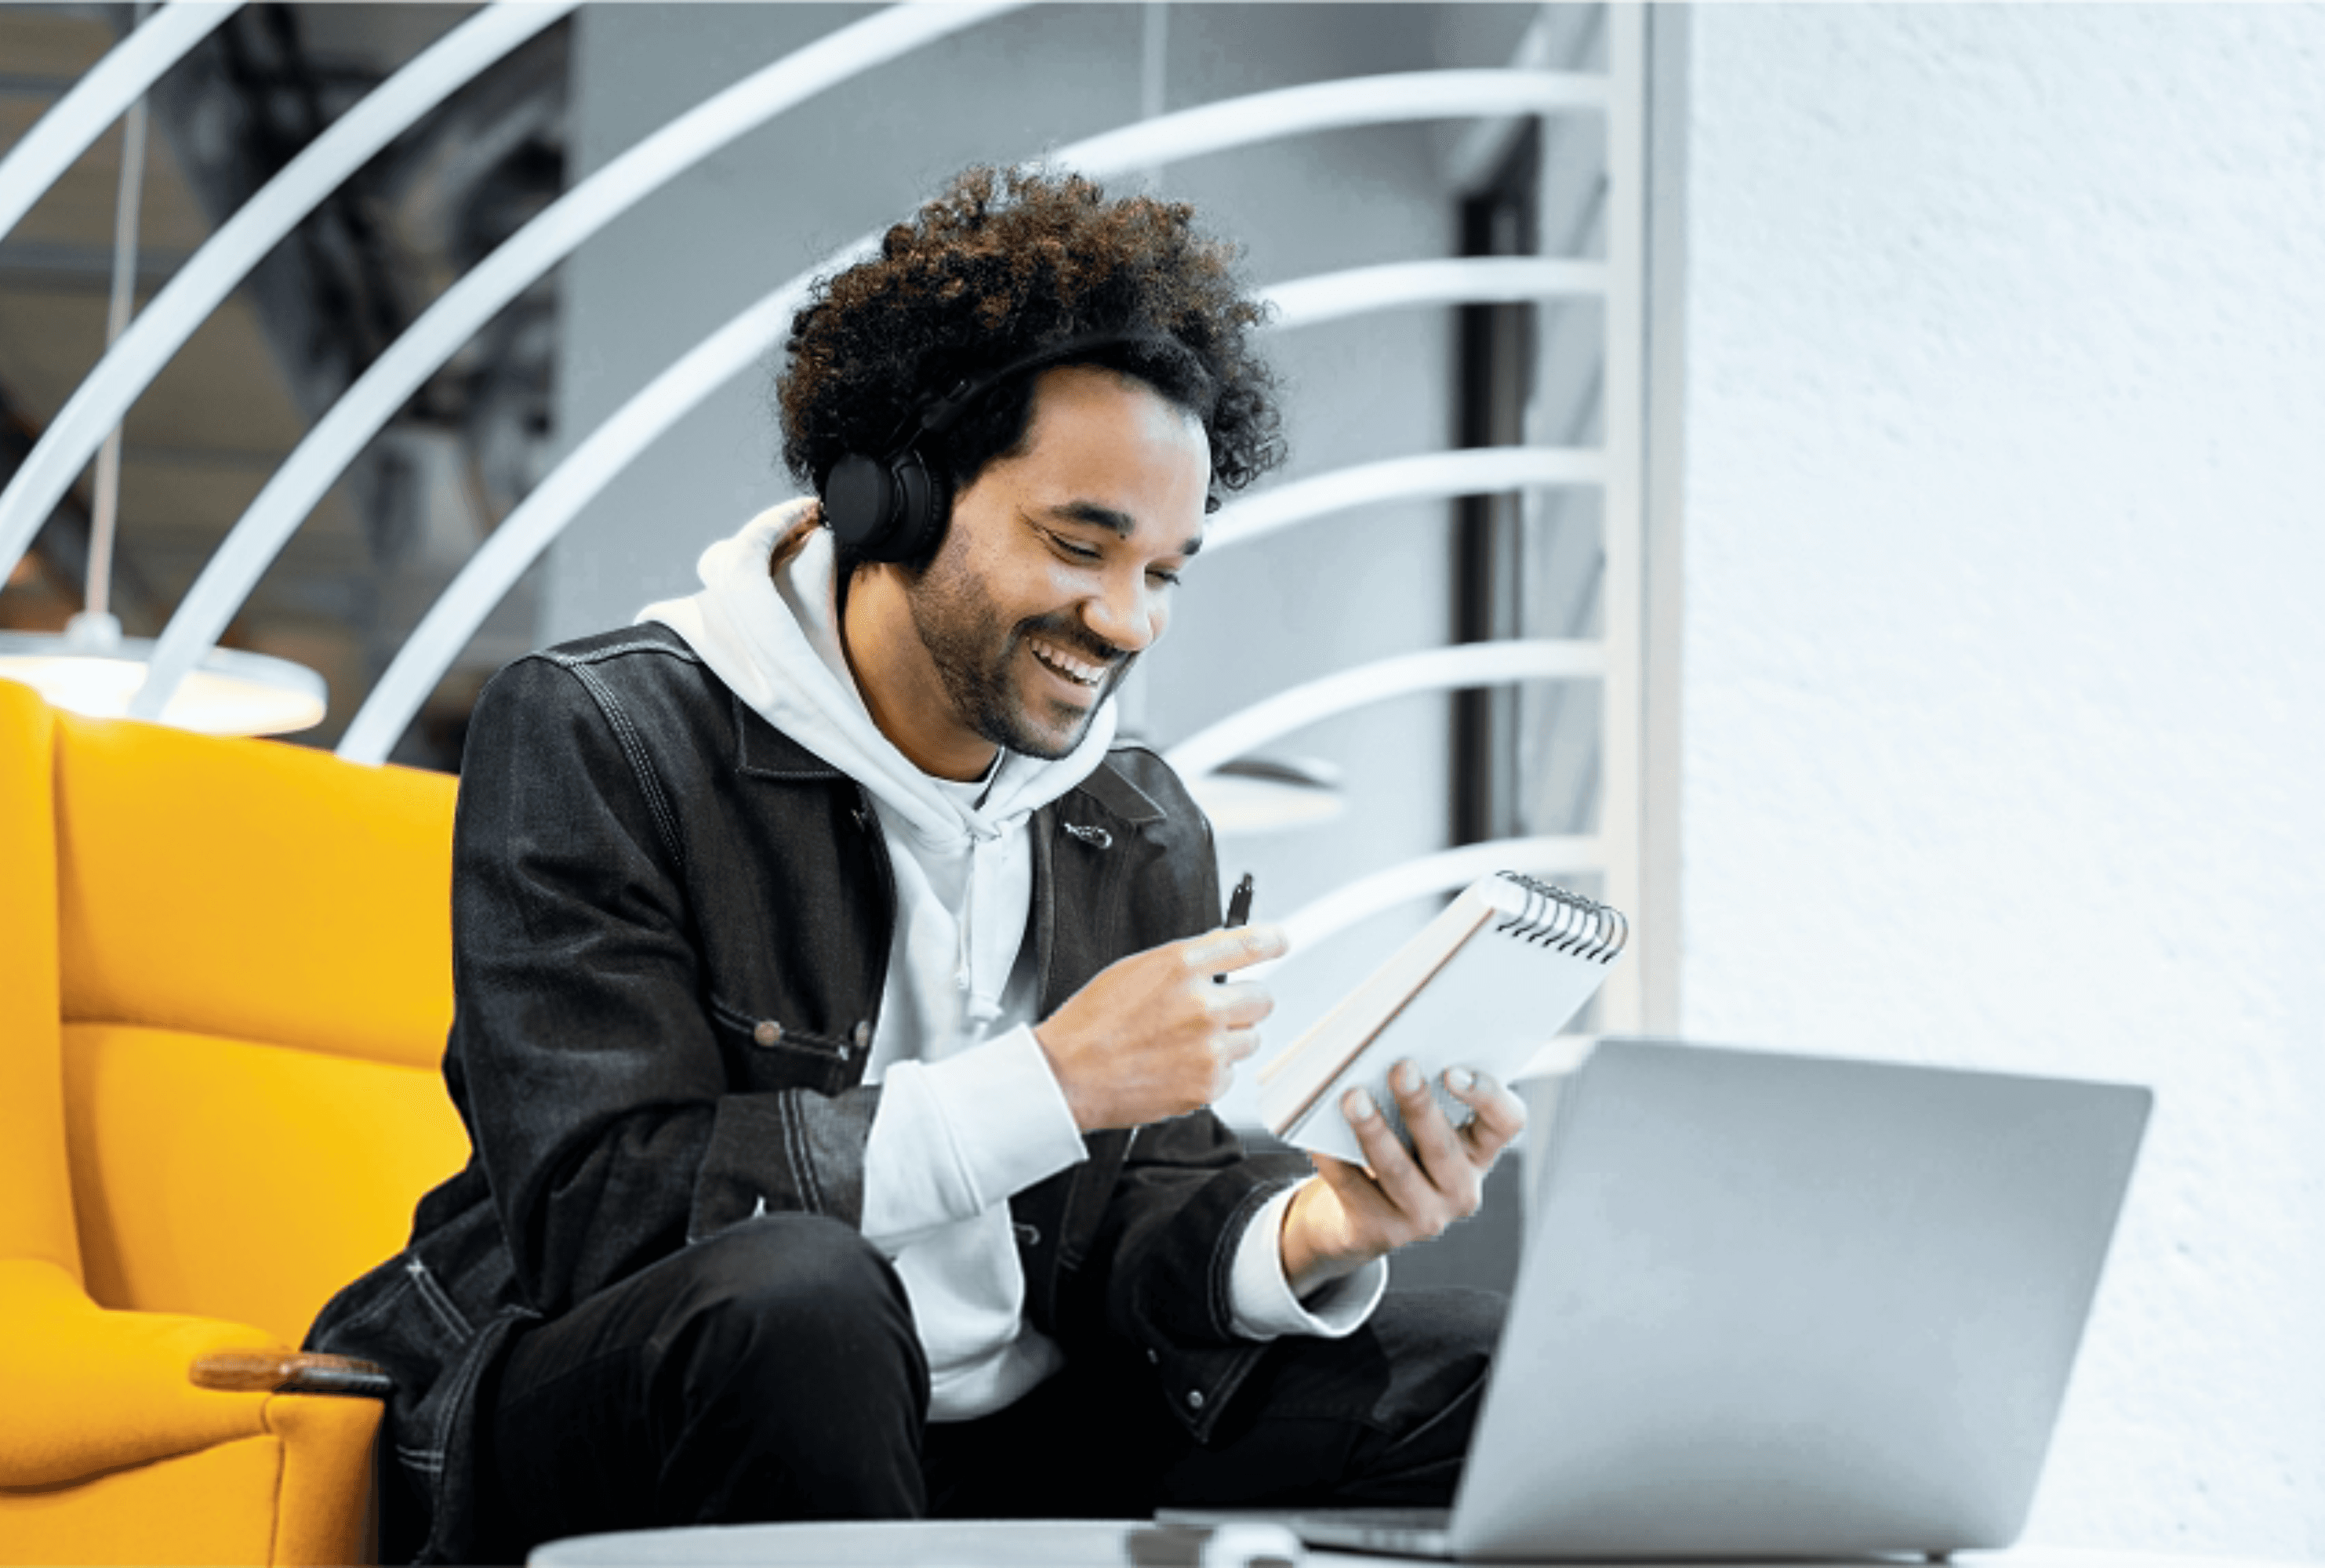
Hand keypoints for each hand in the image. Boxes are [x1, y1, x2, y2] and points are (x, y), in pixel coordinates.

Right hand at [1033, 923, 1287, 1131]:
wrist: (1069, 1076)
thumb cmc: (1092, 1024)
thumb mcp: (1134, 969)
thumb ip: (1184, 961)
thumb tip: (1223, 950)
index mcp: (1181, 966)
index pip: (1249, 944)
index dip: (1273, 941)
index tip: (1281, 942)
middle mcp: (1202, 1003)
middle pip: (1262, 998)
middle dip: (1243, 1004)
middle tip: (1213, 1012)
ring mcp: (1209, 1047)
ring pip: (1250, 1038)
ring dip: (1228, 1040)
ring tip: (1185, 1044)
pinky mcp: (1208, 1084)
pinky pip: (1231, 1073)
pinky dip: (1212, 1072)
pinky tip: (1178, 1067)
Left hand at [1278, 1061, 1526, 1295]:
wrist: (1357, 1218)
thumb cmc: (1393, 1148)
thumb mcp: (1416, 1125)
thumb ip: (1418, 1092)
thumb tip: (1386, 1051)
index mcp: (1479, 1151)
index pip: (1507, 1122)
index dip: (1488, 1095)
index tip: (1453, 1070)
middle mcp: (1461, 1189)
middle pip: (1445, 1147)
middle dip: (1420, 1106)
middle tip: (1400, 1068)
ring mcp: (1424, 1217)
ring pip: (1398, 1172)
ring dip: (1375, 1132)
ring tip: (1352, 1098)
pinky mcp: (1381, 1233)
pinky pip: (1354, 1189)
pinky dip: (1333, 1158)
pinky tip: (1316, 1134)